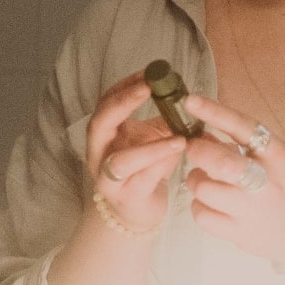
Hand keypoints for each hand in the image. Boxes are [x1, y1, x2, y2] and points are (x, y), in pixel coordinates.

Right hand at [85, 71, 185, 234]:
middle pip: (100, 124)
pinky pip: (142, 181)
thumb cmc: (143, 170)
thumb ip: (163, 118)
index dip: (123, 86)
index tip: (147, 73)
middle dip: (123, 103)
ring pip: (122, 161)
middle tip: (149, 89)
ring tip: (179, 138)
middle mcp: (99, 155)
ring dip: (151, 147)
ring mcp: (109, 179)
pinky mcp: (127, 198)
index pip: (105, 103)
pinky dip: (162, 167)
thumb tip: (185, 93)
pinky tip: (179, 157)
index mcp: (103, 135)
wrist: (137, 211)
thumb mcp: (150, 138)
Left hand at [182, 94, 284, 265]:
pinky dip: (198, 206)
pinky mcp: (239, 233)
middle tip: (193, 149)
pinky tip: (209, 203)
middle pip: (220, 161)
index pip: (244, 127)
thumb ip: (246, 144)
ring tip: (202, 179)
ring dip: (194, 180)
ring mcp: (252, 210)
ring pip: (203, 188)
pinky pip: (201, 214)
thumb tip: (203, 134)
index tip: (190, 101)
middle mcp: (266, 182)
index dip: (214, 112)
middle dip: (197, 151)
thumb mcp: (277, 159)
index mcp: (278, 156)